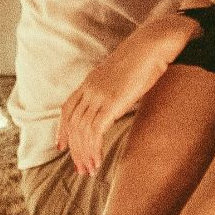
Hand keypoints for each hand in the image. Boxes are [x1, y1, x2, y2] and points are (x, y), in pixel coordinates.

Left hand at [59, 16, 195, 175]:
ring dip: (84, 154)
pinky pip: (95, 131)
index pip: (67, 109)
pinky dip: (94, 149)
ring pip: (82, 131)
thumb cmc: (145, 57)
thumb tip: (118, 98)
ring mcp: (99, 95)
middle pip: (73, 124)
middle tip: (81, 169)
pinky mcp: (111, 102)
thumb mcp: (123, 74)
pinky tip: (98, 161)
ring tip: (90, 170)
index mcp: (90, 81)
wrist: (152, 44)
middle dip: (75, 150)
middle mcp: (90, 89)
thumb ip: (115, 87)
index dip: (62, 130)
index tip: (62, 147)